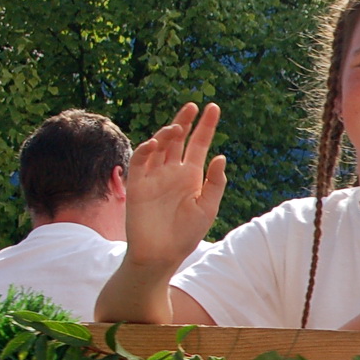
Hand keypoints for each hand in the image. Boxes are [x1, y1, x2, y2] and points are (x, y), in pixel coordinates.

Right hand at [124, 103, 226, 271]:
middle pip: (178, 139)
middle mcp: (172, 172)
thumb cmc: (186, 234)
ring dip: (167, 134)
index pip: (199, 144)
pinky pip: (140, 161)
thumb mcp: (207, 208)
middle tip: (193, 106)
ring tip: (178, 127)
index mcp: (191, 176)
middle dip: (185, 122)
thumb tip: (221, 156)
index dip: (205, 126)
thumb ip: (214, 183)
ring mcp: (154, 176)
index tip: (213, 108)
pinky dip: (146, 149)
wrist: (161, 254)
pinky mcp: (138, 184)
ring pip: (159, 146)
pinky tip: (157, 143)